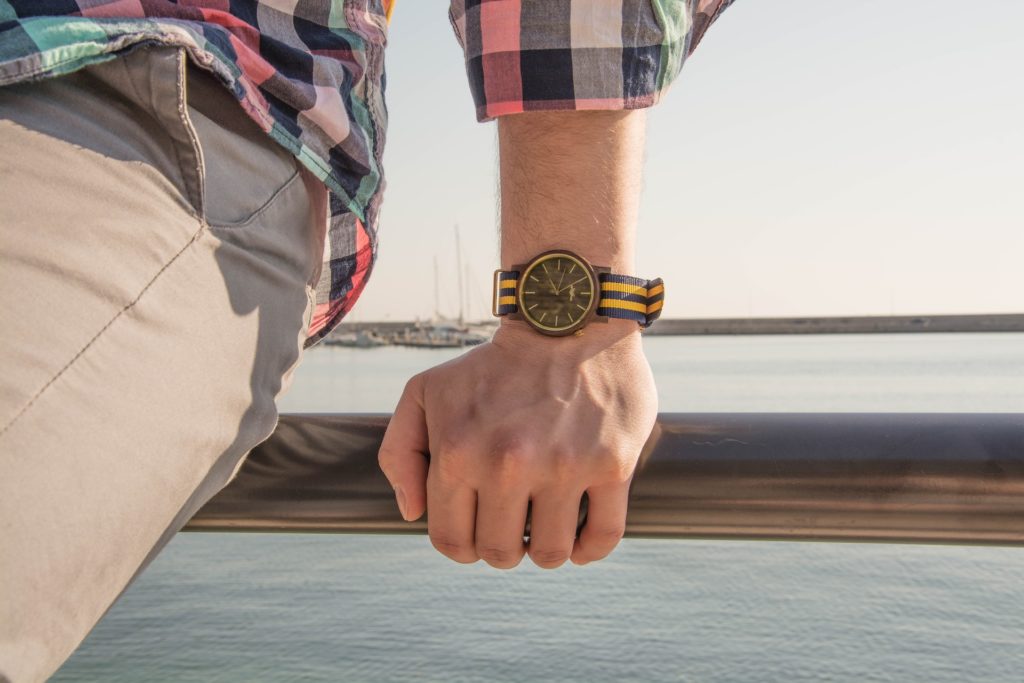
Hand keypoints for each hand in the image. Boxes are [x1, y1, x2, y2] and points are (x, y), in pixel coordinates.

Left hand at [378, 320, 657, 568]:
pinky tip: (580, 536)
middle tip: (514, 522)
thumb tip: (413, 513)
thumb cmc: (492, 366)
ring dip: (546, 548)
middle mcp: (508, 465)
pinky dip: (590, 549)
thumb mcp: (425, 392)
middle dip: (503, 545)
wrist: (565, 321)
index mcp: (457, 453)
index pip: (451, 540)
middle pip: (500, 553)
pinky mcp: (612, 464)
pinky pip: (603, 536)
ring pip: (551, 553)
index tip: (478, 527)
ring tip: (546, 523)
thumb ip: (400, 452)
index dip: (462, 544)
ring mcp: (564, 466)